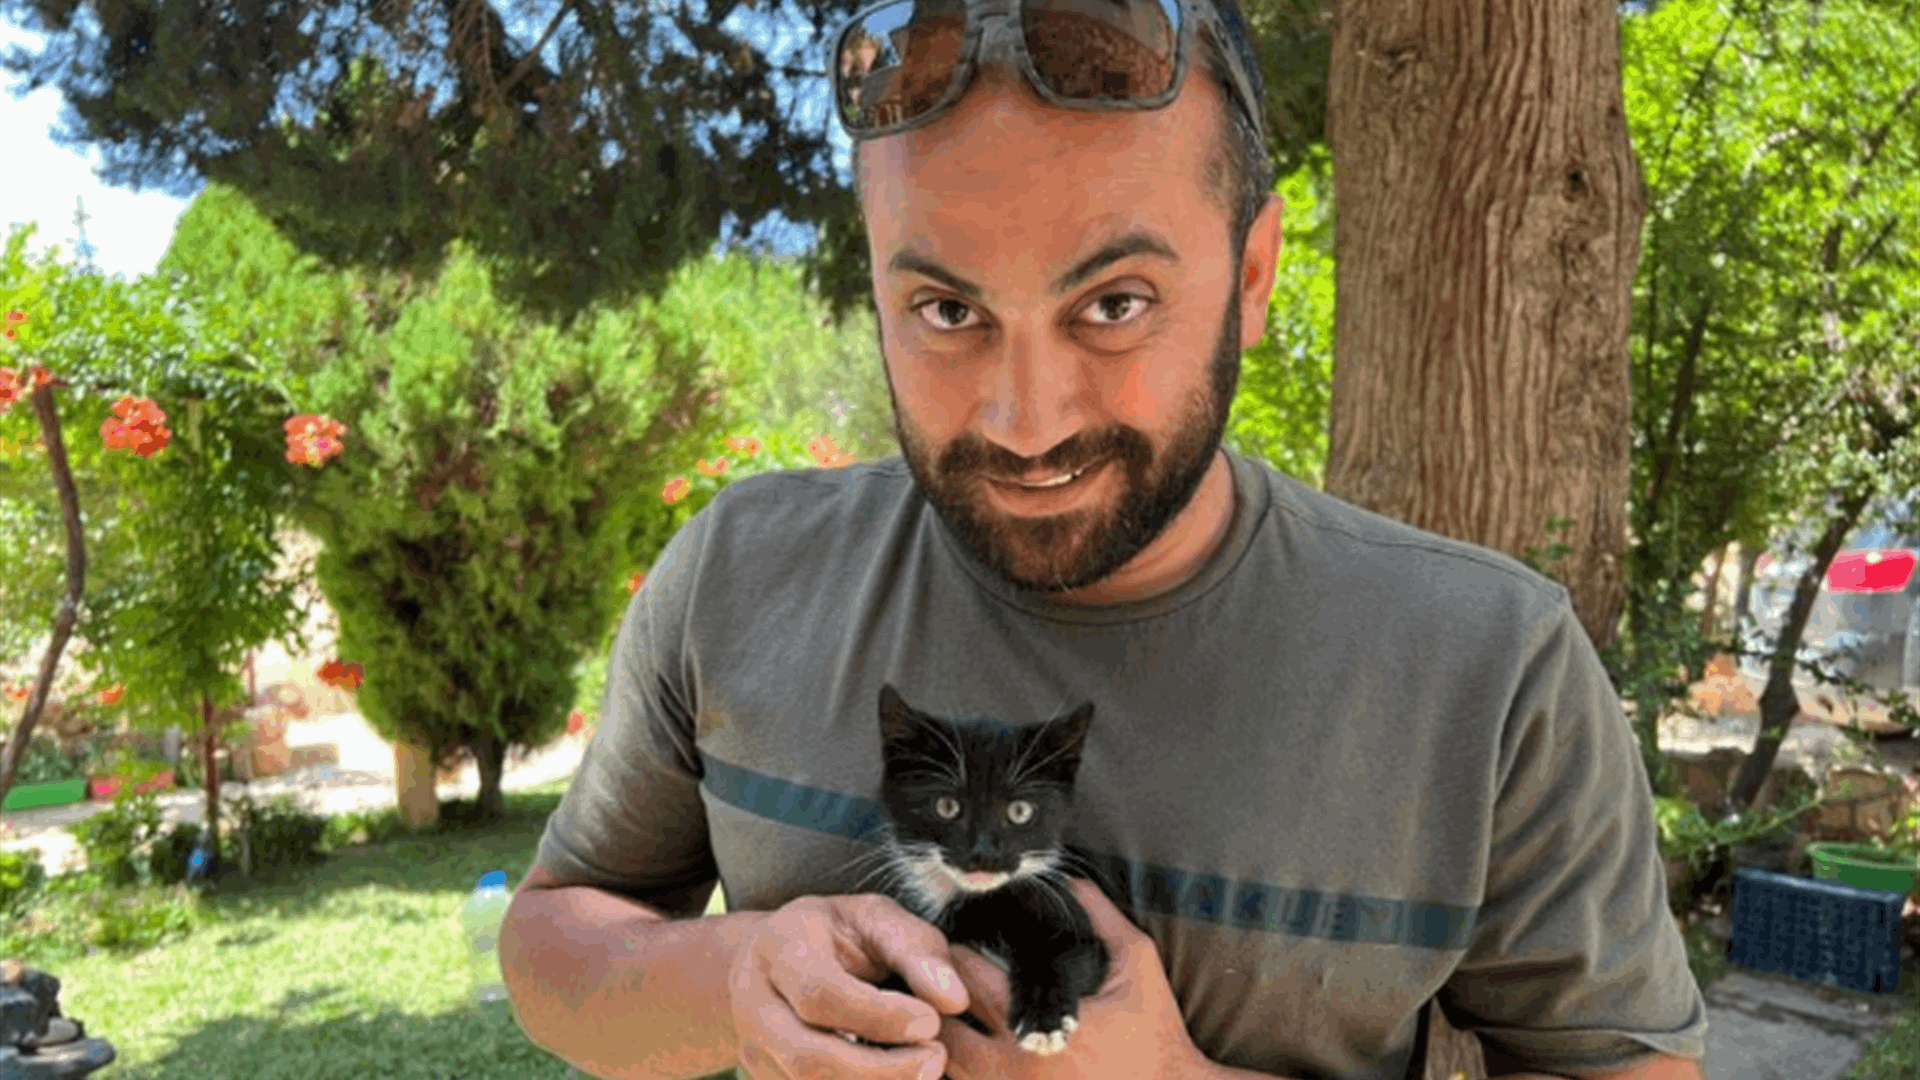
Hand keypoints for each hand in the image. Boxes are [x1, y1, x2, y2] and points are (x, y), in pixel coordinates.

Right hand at [728, 892, 971, 1079]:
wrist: (779, 954)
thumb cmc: (839, 933)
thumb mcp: (877, 919)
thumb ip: (917, 951)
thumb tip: (954, 1000)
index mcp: (778, 947)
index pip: (819, 994)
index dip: (879, 1017)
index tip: (931, 1021)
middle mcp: (753, 1001)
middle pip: (807, 1055)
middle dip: (879, 1070)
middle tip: (936, 1059)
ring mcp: (753, 1047)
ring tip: (924, 1071)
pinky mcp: (766, 1077)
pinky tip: (898, 1078)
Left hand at [937, 878, 1210, 1079]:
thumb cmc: (1156, 1034)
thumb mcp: (1138, 966)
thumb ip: (1103, 919)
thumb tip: (1073, 882)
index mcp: (1038, 1027)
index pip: (966, 980)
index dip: (956, 956)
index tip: (960, 946)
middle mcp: (1014, 1072)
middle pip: (942, 1028)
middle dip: (937, 999)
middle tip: (940, 982)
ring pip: (946, 1067)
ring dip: (942, 1039)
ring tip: (947, 1016)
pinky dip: (959, 1072)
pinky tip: (969, 1054)